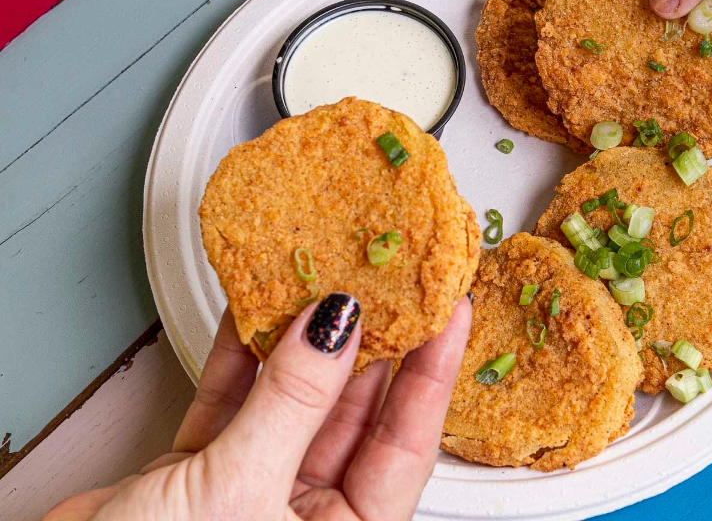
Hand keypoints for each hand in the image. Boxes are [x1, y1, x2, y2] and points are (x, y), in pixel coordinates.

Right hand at [45, 294, 471, 520]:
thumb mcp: (241, 492)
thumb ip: (292, 404)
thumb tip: (336, 328)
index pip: (407, 442)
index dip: (433, 372)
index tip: (450, 307)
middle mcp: (307, 514)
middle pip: (355, 412)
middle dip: (368, 342)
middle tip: (388, 278)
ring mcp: (254, 489)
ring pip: (292, 399)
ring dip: (300, 339)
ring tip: (325, 276)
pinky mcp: (201, 473)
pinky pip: (234, 400)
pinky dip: (239, 354)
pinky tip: (253, 307)